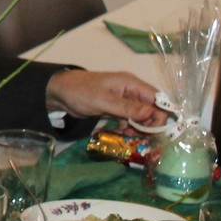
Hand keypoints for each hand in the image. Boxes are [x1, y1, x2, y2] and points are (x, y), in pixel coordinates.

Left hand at [45, 69, 168, 125]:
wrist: (60, 93)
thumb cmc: (80, 92)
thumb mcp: (103, 101)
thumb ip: (126, 108)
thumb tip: (151, 114)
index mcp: (131, 84)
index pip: (157, 99)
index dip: (161, 115)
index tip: (156, 131)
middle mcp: (132, 91)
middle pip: (152, 109)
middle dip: (149, 124)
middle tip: (139, 137)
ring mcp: (125, 100)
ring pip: (142, 117)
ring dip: (138, 128)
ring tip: (127, 136)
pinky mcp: (117, 109)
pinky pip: (131, 120)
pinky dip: (129, 128)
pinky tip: (121, 134)